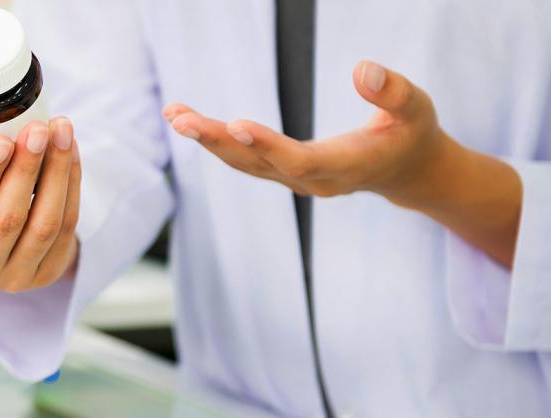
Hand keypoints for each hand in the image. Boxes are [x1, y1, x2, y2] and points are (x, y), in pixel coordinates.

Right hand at [0, 98, 81, 292]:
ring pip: (44, 223)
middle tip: (37, 129)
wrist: (6, 252)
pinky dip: (72, 185)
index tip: (1, 140)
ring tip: (60, 132)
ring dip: (56, 172)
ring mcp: (16, 278)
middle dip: (25, 169)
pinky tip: (71, 152)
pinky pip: (67, 227)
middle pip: (7, 218)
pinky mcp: (49, 274)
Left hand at [166, 60, 521, 265]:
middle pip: (258, 163)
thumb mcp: (417, 109)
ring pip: (242, 163)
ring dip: (206, 139)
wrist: (405, 170)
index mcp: (347, 167)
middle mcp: (313, 180)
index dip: (268, 145)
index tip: (236, 125)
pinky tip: (184, 118)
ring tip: (174, 114)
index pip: (301, 160)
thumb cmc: (411, 132)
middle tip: (183, 120)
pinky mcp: (281, 171)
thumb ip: (393, 92)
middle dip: (218, 142)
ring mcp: (293, 179)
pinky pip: (240, 157)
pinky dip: (213, 138)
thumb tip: (363, 68)